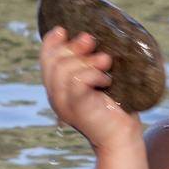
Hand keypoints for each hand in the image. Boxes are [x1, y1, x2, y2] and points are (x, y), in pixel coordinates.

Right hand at [39, 25, 141, 150]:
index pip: (46, 59)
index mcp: (58, 88)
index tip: (63, 30)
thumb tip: (88, 37)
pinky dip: (92, 75)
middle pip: (54, 61)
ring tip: (106, 63)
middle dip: (74, 47)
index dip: (52, 42)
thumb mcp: (100, 80)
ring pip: (64, 70)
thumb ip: (90, 64)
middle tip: (93, 43)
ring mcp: (64, 104)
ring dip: (87, 61)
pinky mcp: (77, 109)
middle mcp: (56, 96)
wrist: (122, 138)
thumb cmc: (116, 107)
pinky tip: (106, 80)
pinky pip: (76, 82)